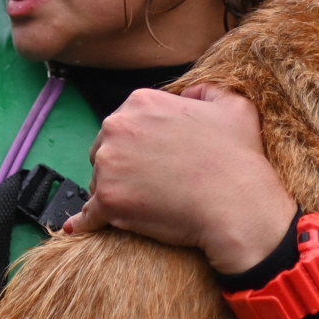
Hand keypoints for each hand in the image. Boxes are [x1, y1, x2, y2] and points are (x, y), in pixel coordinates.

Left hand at [64, 86, 294, 273]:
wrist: (237, 205)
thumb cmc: (238, 158)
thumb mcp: (232, 106)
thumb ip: (206, 92)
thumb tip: (190, 94)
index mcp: (141, 103)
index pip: (123, 123)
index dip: (138, 144)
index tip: (155, 159)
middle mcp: (117, 127)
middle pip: (105, 149)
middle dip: (122, 165)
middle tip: (151, 182)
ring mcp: (109, 165)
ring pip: (98, 180)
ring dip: (114, 191)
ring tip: (145, 203)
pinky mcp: (108, 201)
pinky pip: (87, 215)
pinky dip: (85, 222)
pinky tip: (80, 227)